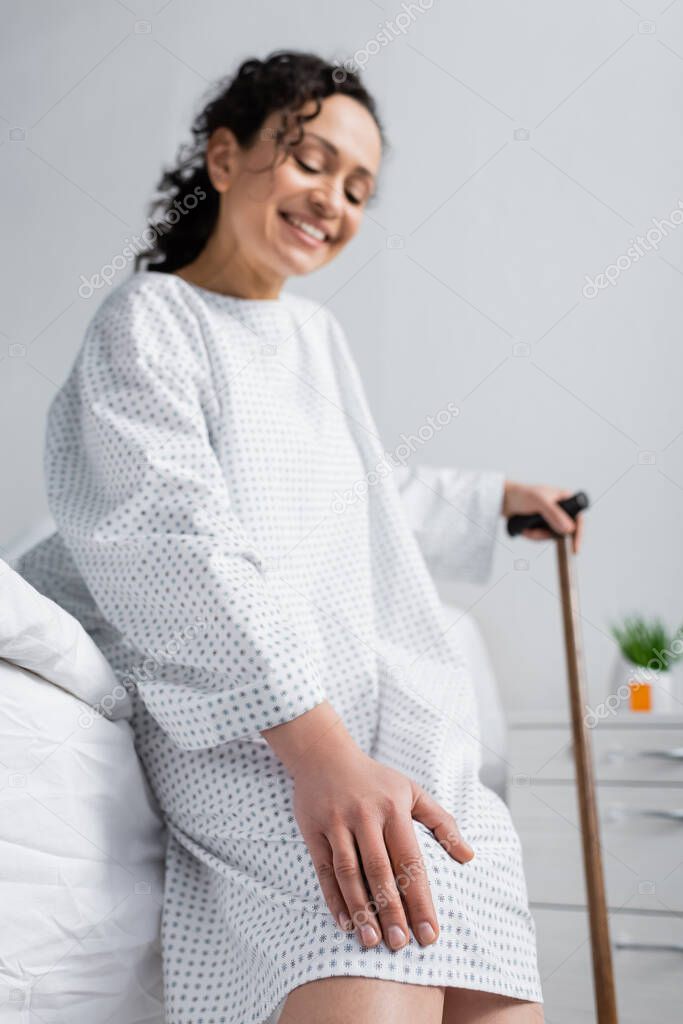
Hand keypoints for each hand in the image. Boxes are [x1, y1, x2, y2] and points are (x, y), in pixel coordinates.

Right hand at [262, 701, 473, 950]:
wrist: (324, 754)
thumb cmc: (374, 779)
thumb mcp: (411, 791)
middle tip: (401, 945)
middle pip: (380, 871)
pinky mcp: (313, 830)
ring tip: (372, 941)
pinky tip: (345, 922)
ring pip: (350, 873)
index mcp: (394, 809)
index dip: (420, 899)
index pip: (411, 861)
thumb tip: (469, 856)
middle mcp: (366, 817)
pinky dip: (334, 898)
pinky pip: (324, 869)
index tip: (429, 933)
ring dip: (361, 909)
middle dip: (392, 911)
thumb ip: (442, 822)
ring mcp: (337, 823)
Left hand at [502, 480, 583, 552]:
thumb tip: (569, 529)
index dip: (578, 534)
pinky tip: (524, 529)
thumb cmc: (521, 494)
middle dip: (546, 535)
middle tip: (533, 532)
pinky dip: (532, 536)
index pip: (579, 519)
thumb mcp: (539, 502)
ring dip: (537, 535)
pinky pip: (542, 537)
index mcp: (566, 499)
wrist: (502, 499)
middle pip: (564, 532)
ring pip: (551, 537)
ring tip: (526, 528)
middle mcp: (562, 509)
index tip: (575, 549)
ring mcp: (552, 519)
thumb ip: (554, 514)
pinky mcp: (542, 526)